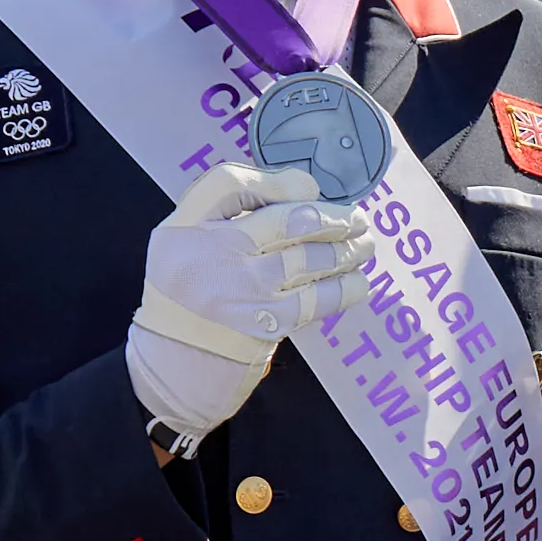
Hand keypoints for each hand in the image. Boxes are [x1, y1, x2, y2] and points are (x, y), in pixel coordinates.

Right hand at [128, 163, 374, 441]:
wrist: (178, 360)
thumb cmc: (191, 294)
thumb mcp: (183, 243)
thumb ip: (223, 213)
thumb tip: (300, 192)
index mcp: (184, 226)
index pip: (228, 183)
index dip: (277, 181)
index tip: (307, 188)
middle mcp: (210, 252)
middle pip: (285, 218)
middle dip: (332, 217)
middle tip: (355, 220)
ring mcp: (242, 289)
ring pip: (310, 256)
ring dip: (348, 249)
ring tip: (364, 245)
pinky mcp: (268, 321)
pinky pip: (320, 296)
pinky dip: (346, 286)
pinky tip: (356, 280)